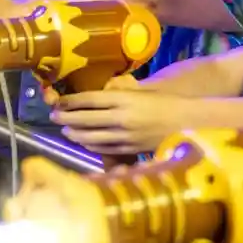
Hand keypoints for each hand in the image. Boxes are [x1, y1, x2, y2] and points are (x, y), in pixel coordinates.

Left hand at [50, 85, 177, 154]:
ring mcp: (125, 136)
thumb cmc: (167, 103)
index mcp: (125, 99)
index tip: (58, 102)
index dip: (71, 101)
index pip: (90, 100)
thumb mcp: (143, 92)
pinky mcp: (130, 150)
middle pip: (86, 119)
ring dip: (75, 134)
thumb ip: (121, 94)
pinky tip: (85, 143)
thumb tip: (100, 94)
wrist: (188, 122)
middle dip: (66, 119)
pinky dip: (91, 146)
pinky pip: (104, 148)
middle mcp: (122, 117)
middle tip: (54, 117)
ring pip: (91, 137)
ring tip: (66, 131)